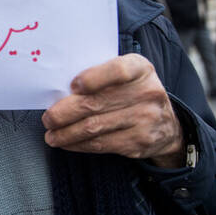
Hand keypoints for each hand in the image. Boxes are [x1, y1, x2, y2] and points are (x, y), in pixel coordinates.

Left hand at [42, 54, 184, 167]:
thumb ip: (101, 76)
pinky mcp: (139, 142)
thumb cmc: (133, 93)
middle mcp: (147, 93)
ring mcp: (145, 119)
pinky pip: (101, 144)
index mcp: (140, 69)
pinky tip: (67, 143)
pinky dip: (79, 145)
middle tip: (48, 118)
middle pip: (96, 103)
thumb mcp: (127, 76)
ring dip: (66, 133)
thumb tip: (61, 90)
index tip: (72, 86)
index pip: (118, 71)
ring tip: (51, 134)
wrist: (167, 124)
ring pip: (94, 127)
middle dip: (65, 113)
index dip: (93, 78)